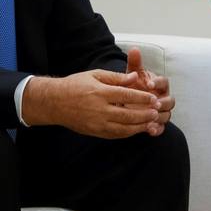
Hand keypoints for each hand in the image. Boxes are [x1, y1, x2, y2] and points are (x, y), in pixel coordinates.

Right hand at [22, 67, 159, 138]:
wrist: (54, 102)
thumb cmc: (75, 85)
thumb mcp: (95, 75)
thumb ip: (116, 77)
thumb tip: (135, 76)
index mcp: (100, 92)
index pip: (126, 96)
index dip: (142, 98)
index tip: (153, 98)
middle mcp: (99, 110)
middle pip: (127, 115)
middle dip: (144, 114)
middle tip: (156, 112)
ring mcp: (96, 123)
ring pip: (123, 129)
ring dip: (139, 127)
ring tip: (151, 122)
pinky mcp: (94, 132)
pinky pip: (115, 135)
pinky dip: (128, 133)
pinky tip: (137, 129)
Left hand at [126, 47, 174, 136]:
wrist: (127, 102)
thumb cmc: (133, 86)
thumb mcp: (132, 75)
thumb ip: (135, 63)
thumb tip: (134, 48)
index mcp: (159, 85)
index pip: (164, 82)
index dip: (158, 82)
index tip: (149, 84)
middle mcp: (163, 98)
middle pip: (170, 100)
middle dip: (163, 102)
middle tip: (153, 104)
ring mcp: (162, 111)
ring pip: (167, 114)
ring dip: (160, 116)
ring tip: (151, 118)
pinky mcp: (158, 123)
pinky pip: (161, 127)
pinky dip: (157, 129)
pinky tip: (150, 129)